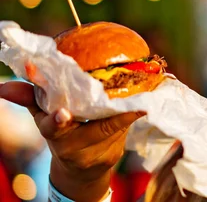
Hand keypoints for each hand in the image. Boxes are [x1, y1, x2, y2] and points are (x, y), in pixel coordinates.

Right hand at [0, 81, 144, 201]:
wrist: (81, 169)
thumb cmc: (63, 131)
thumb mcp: (43, 116)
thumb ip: (30, 98)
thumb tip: (4, 86)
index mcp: (55, 135)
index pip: (53, 129)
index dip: (57, 121)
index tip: (63, 114)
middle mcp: (74, 146)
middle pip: (90, 129)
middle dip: (104, 118)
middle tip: (117, 103)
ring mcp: (96, 152)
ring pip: (112, 128)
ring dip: (124, 113)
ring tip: (136, 96)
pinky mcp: (115, 153)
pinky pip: (125, 131)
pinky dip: (132, 116)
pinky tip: (143, 103)